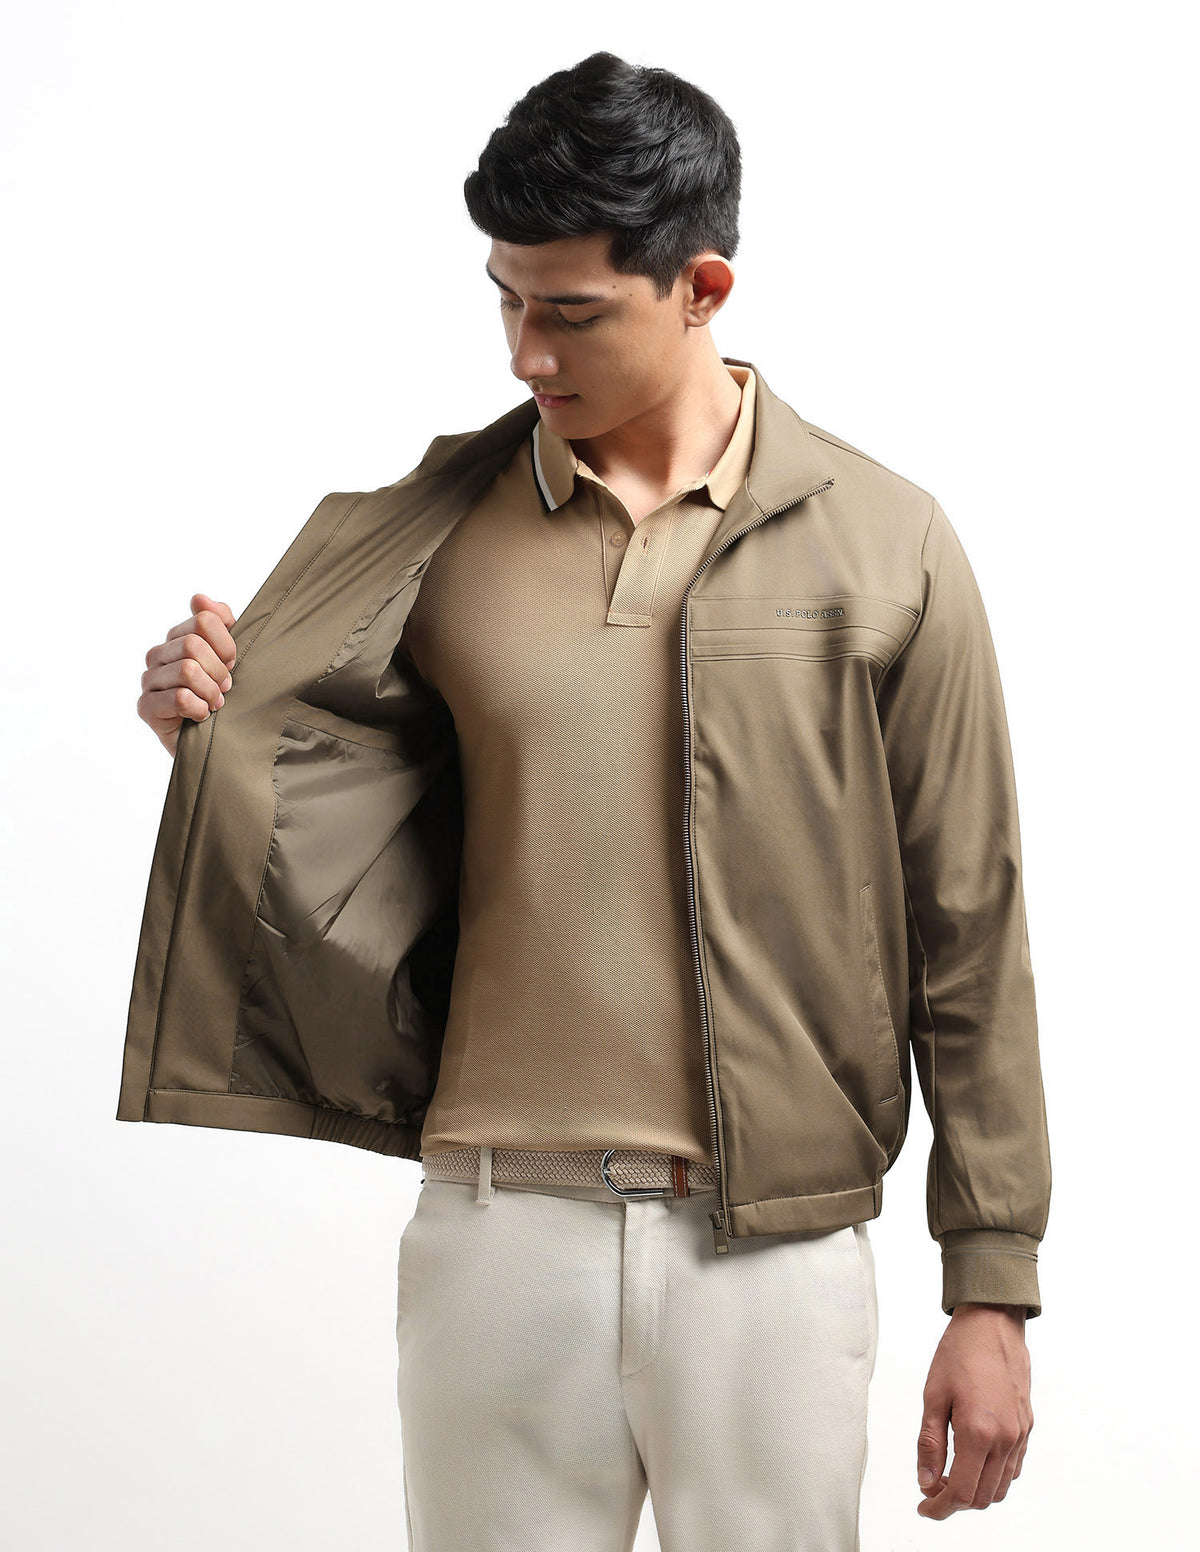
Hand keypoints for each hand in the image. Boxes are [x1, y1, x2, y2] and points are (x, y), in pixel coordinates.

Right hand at [138, 593, 237, 756]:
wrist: (213, 742)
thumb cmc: (221, 696)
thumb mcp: (228, 657)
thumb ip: (219, 623)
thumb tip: (198, 598)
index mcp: (177, 637)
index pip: (205, 620)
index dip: (226, 644)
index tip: (232, 664)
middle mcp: (158, 655)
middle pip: (194, 645)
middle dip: (219, 670)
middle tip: (225, 688)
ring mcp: (149, 681)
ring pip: (187, 671)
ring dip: (211, 692)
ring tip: (216, 704)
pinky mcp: (146, 708)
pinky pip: (180, 699)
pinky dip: (200, 709)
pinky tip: (202, 716)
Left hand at [915, 1302, 1032, 1517]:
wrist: (993, 1323)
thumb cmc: (960, 1352)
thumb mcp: (933, 1395)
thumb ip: (929, 1443)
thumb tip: (925, 1482)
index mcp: (978, 1432)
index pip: (961, 1492)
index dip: (939, 1507)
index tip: (924, 1507)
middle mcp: (1005, 1439)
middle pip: (982, 1497)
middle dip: (954, 1502)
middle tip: (931, 1488)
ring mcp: (1020, 1435)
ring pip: (1000, 1487)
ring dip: (975, 1492)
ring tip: (949, 1475)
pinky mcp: (1027, 1427)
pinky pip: (1012, 1469)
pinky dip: (992, 1477)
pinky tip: (972, 1461)